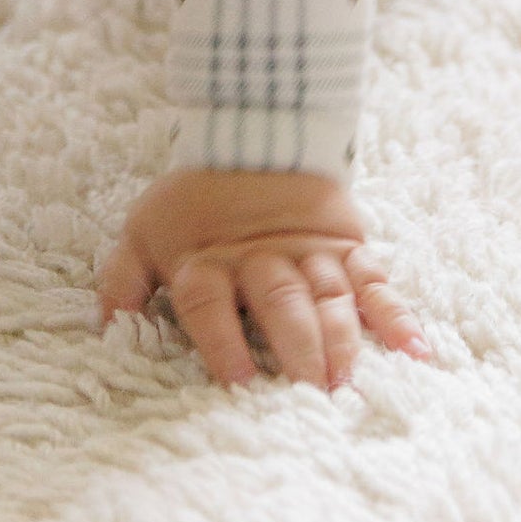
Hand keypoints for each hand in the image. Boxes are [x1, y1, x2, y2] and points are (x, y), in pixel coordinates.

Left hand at [98, 168, 426, 389]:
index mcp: (209, 260)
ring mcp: (309, 252)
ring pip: (328, 295)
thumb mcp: (147, 231)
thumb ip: (123, 280)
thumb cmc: (196, 199)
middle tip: (308, 390)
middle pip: (279, 301)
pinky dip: (397, 314)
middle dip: (294, 346)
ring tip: (348, 379)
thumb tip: (104, 329)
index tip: (238, 382)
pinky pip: (375, 280)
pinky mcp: (346, 245)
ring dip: (340, 337)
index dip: (221, 339)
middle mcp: (261, 259)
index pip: (210, 301)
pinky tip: (416, 350)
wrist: (253, 130)